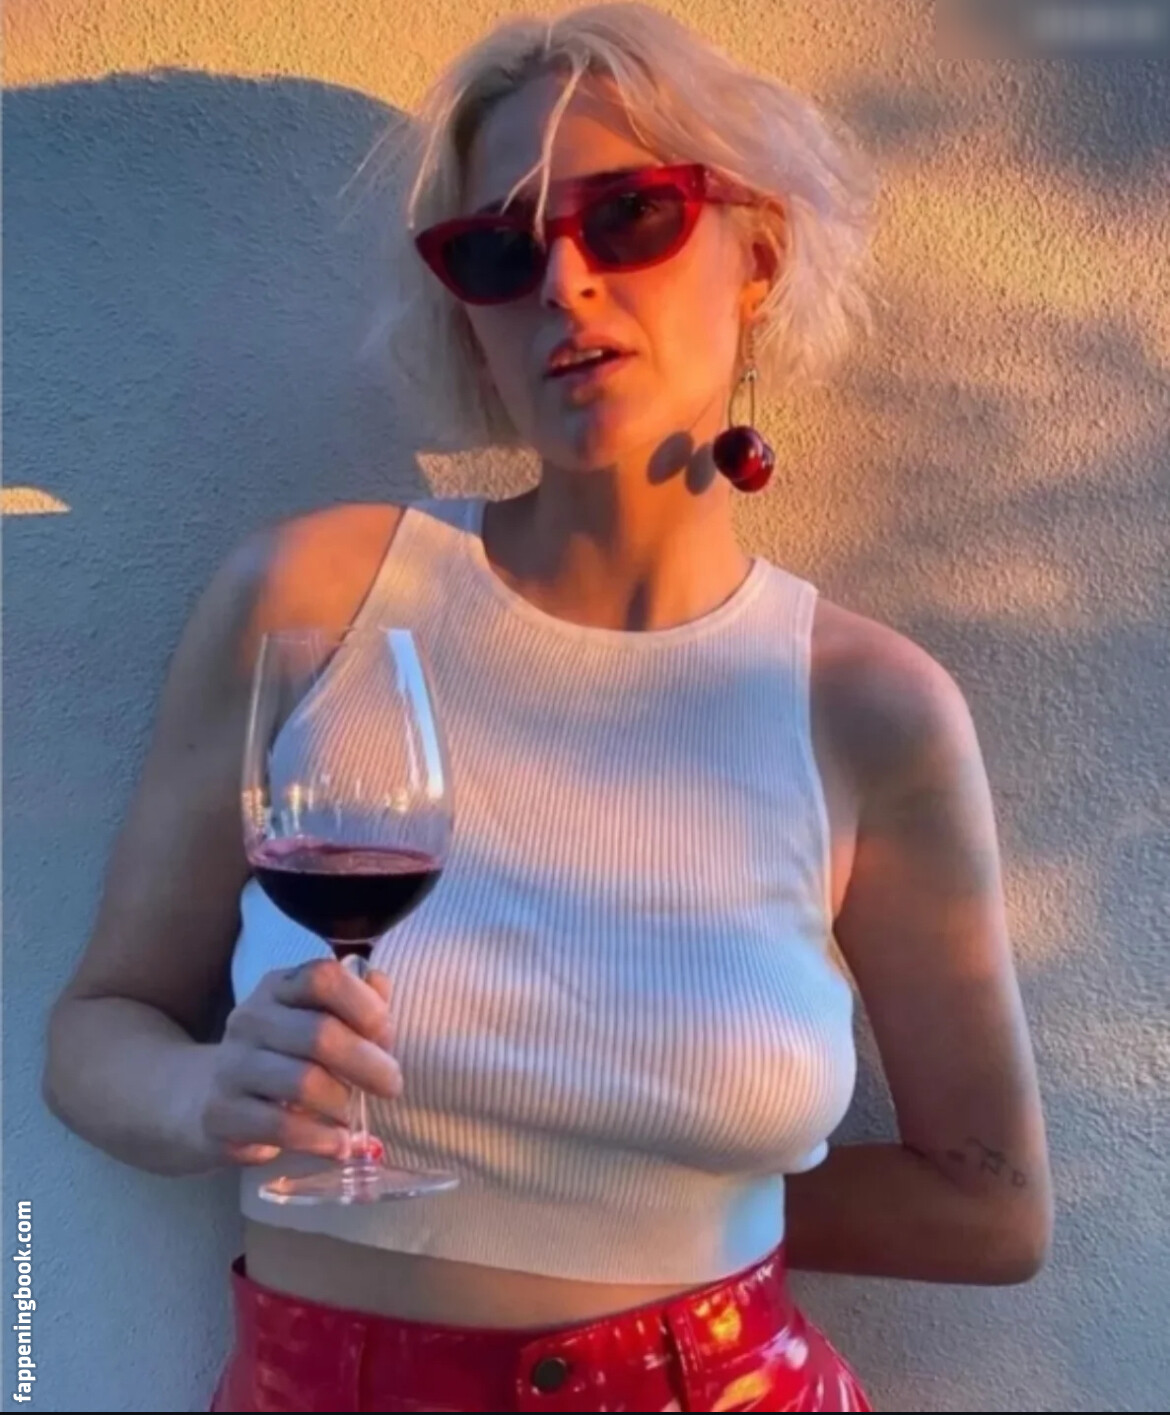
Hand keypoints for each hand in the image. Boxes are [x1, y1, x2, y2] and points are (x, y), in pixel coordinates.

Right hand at [198, 960, 401, 1165]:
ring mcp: (231, 1066)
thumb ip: (355, 1002)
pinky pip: (281, 1127)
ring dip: (343, 1104)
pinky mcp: (220, 1114)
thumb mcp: (312, 1020)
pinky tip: (339, 1144)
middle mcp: (250, 1019)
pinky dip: (320, 1139)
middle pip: (320, 1034)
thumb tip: (381, 983)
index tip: (386, 1036)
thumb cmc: (279, 1057)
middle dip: (368, 1064)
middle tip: (392, 1086)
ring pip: (303, 1082)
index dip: (365, 1006)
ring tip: (356, 1117)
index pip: (323, 978)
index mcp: (278, 988)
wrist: (201, 1100)